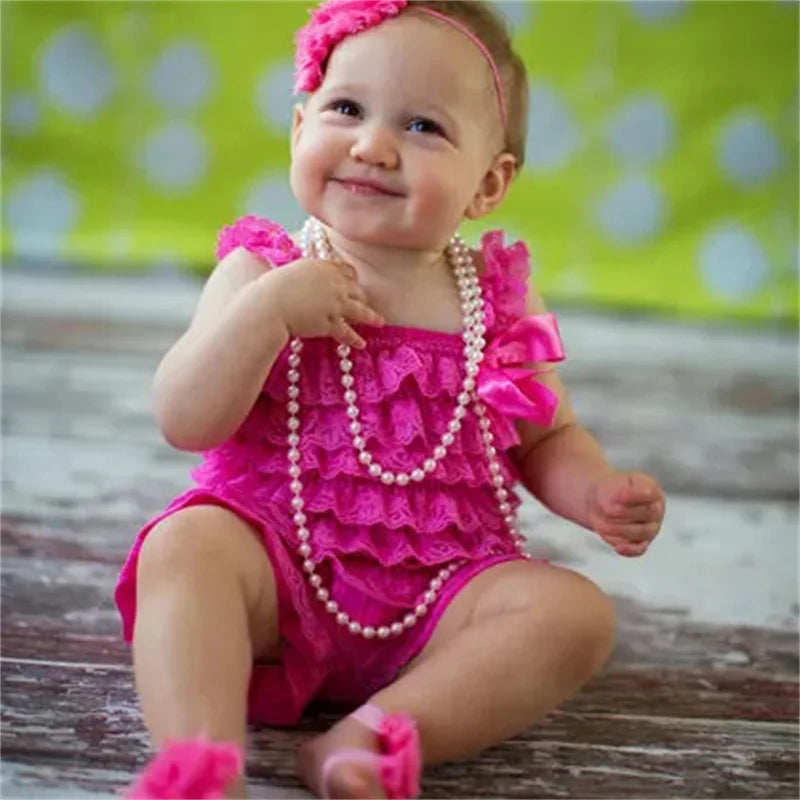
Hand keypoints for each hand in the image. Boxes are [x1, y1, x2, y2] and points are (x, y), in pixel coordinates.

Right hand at [260, 257, 383, 348]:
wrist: (269, 305)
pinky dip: (355, 339)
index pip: (345, 270)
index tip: (353, 281)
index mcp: (323, 267)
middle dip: (361, 296)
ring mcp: (335, 305)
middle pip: (356, 289)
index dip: (351, 277)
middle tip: (364, 301)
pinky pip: (347, 333)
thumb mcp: (289, 270)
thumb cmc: (270, 287)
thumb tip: (300, 274)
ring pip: (359, 310)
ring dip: (371, 317)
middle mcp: (334, 284)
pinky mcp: (331, 324)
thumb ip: (302, 272)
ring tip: (379, 322)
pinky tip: (361, 343)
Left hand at [586, 471, 664, 556]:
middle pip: (646, 514)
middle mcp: (656, 510)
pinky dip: (629, 550)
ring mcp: (651, 528)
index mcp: (652, 490)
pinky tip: (619, 548)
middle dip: (621, 511)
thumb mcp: (612, 484)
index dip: (631, 496)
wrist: (599, 503)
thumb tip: (623, 496)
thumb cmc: (610, 491)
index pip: (648, 493)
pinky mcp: (642, 543)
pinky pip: (638, 550)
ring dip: (618, 528)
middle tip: (606, 508)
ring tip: (605, 521)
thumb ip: (619, 491)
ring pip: (640, 533)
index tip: (616, 495)